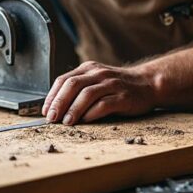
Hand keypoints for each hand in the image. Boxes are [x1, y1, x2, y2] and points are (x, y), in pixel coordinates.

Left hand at [42, 61, 157, 124]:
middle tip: (52, 118)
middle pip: (72, 85)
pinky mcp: (123, 97)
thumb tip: (57, 108)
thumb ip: (79, 89)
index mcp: (88, 69)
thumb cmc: (117, 87)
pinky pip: (104, 104)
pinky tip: (86, 120)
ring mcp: (111, 84)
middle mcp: (98, 74)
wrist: (147, 84)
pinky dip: (92, 113)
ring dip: (73, 109)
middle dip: (59, 103)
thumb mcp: (96, 81)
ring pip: (86, 94)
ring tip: (66, 122)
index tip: (45, 111)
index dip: (52, 96)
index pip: (63, 80)